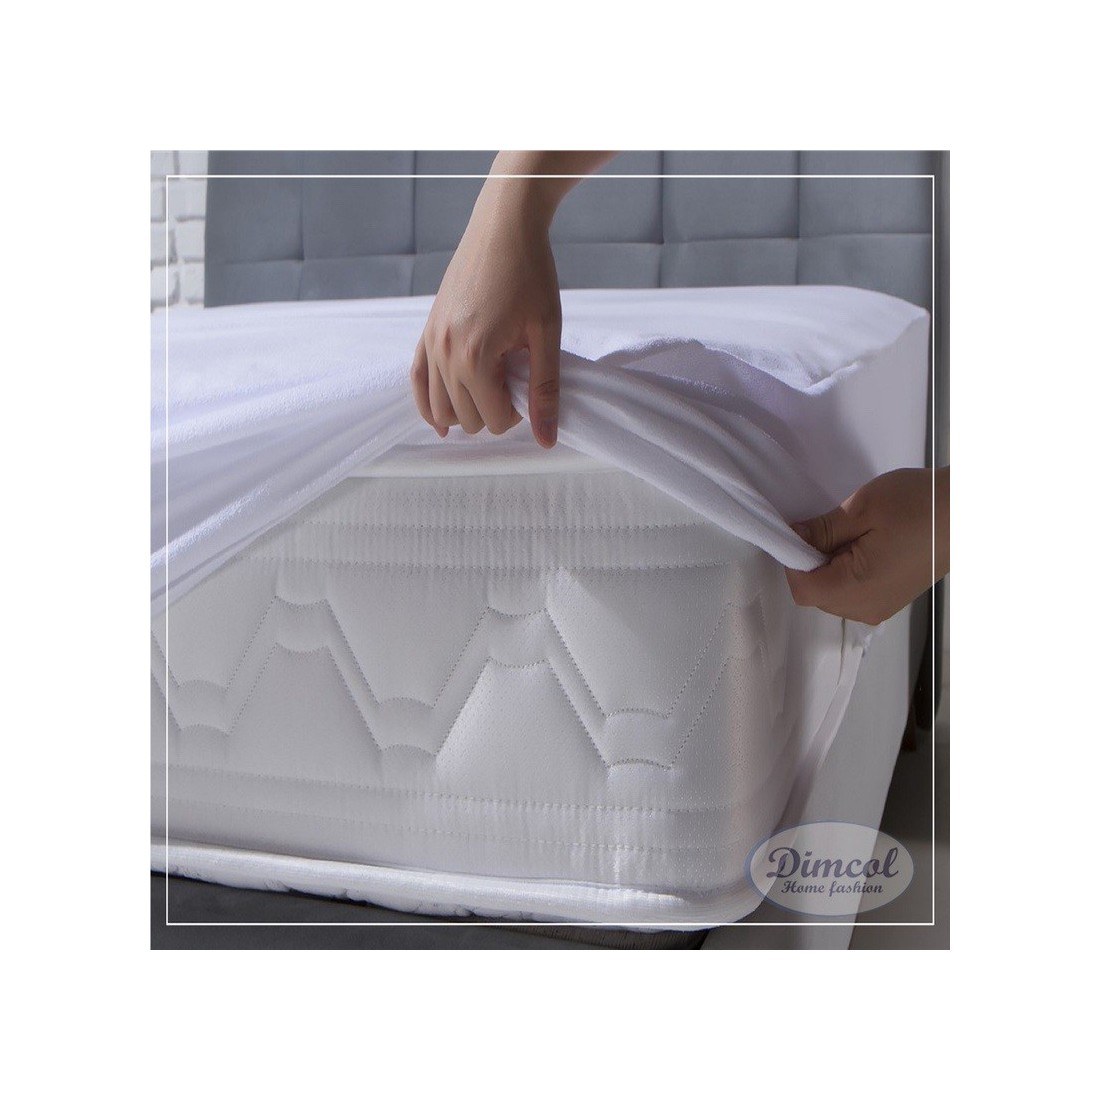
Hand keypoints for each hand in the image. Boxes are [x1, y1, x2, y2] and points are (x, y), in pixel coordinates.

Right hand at [410, 173, 561, 446]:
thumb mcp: (546, 333)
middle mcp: (444, 353)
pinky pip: (416, 381)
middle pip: (465, 418)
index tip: (531, 385)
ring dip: (464, 410)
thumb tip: (546, 439)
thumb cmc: (530, 273)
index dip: (518, 413)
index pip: (493, 419)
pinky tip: (440, 420)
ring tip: (490, 390)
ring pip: (438, 408)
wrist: (503, 226)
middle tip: (515, 383)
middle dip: (492, 412)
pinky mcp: (426, 331)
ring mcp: (430, 342)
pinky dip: (427, 402)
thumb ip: (544, 389)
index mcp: (474, 357)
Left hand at [785, 467, 948, 625]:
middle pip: (816, 595)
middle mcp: (866, 609)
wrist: (970, 511)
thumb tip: (791, 538)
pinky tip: (866, 546)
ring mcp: (881, 608)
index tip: (803, 533)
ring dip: (830, 568)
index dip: (794, 561)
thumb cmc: (917, 505)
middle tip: (832, 529)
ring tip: (855, 536)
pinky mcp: (891, 601)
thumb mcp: (860, 510)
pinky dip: (847, 573)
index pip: (802, 589)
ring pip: (832, 596)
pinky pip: (853, 594)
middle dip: (812, 564)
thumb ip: (821, 530)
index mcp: (857, 589)